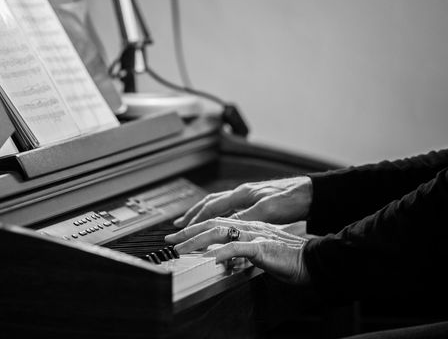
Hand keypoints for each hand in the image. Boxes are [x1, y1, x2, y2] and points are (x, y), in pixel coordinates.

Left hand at [165, 217, 310, 284]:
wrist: (313, 259)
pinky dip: (222, 251)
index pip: (216, 222)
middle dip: (188, 231)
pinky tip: (211, 257)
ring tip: (182, 249)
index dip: (195, 227)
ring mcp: (255, 234)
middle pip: (212, 223)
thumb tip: (225, 255)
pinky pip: (238, 247)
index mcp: (247, 225)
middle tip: (170, 240)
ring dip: (197, 240)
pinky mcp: (263, 246)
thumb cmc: (289, 257)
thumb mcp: (260, 251)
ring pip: (219, 232)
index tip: (178, 235)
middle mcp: (248, 225)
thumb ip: (242, 249)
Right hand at [173, 176, 312, 227]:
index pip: (212, 207)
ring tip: (191, 221)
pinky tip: (218, 221)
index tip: (184, 229)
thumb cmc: (291, 198)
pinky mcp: (255, 201)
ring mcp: (247, 196)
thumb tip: (225, 226)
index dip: (196, 218)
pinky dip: (217, 214)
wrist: (309, 192)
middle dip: (193, 214)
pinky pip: (228, 207)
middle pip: (210, 203)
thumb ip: (245, 218)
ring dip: (202, 213)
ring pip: (218, 204)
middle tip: (179, 225)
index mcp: (242, 194)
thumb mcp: (268, 210)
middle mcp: (241, 193)